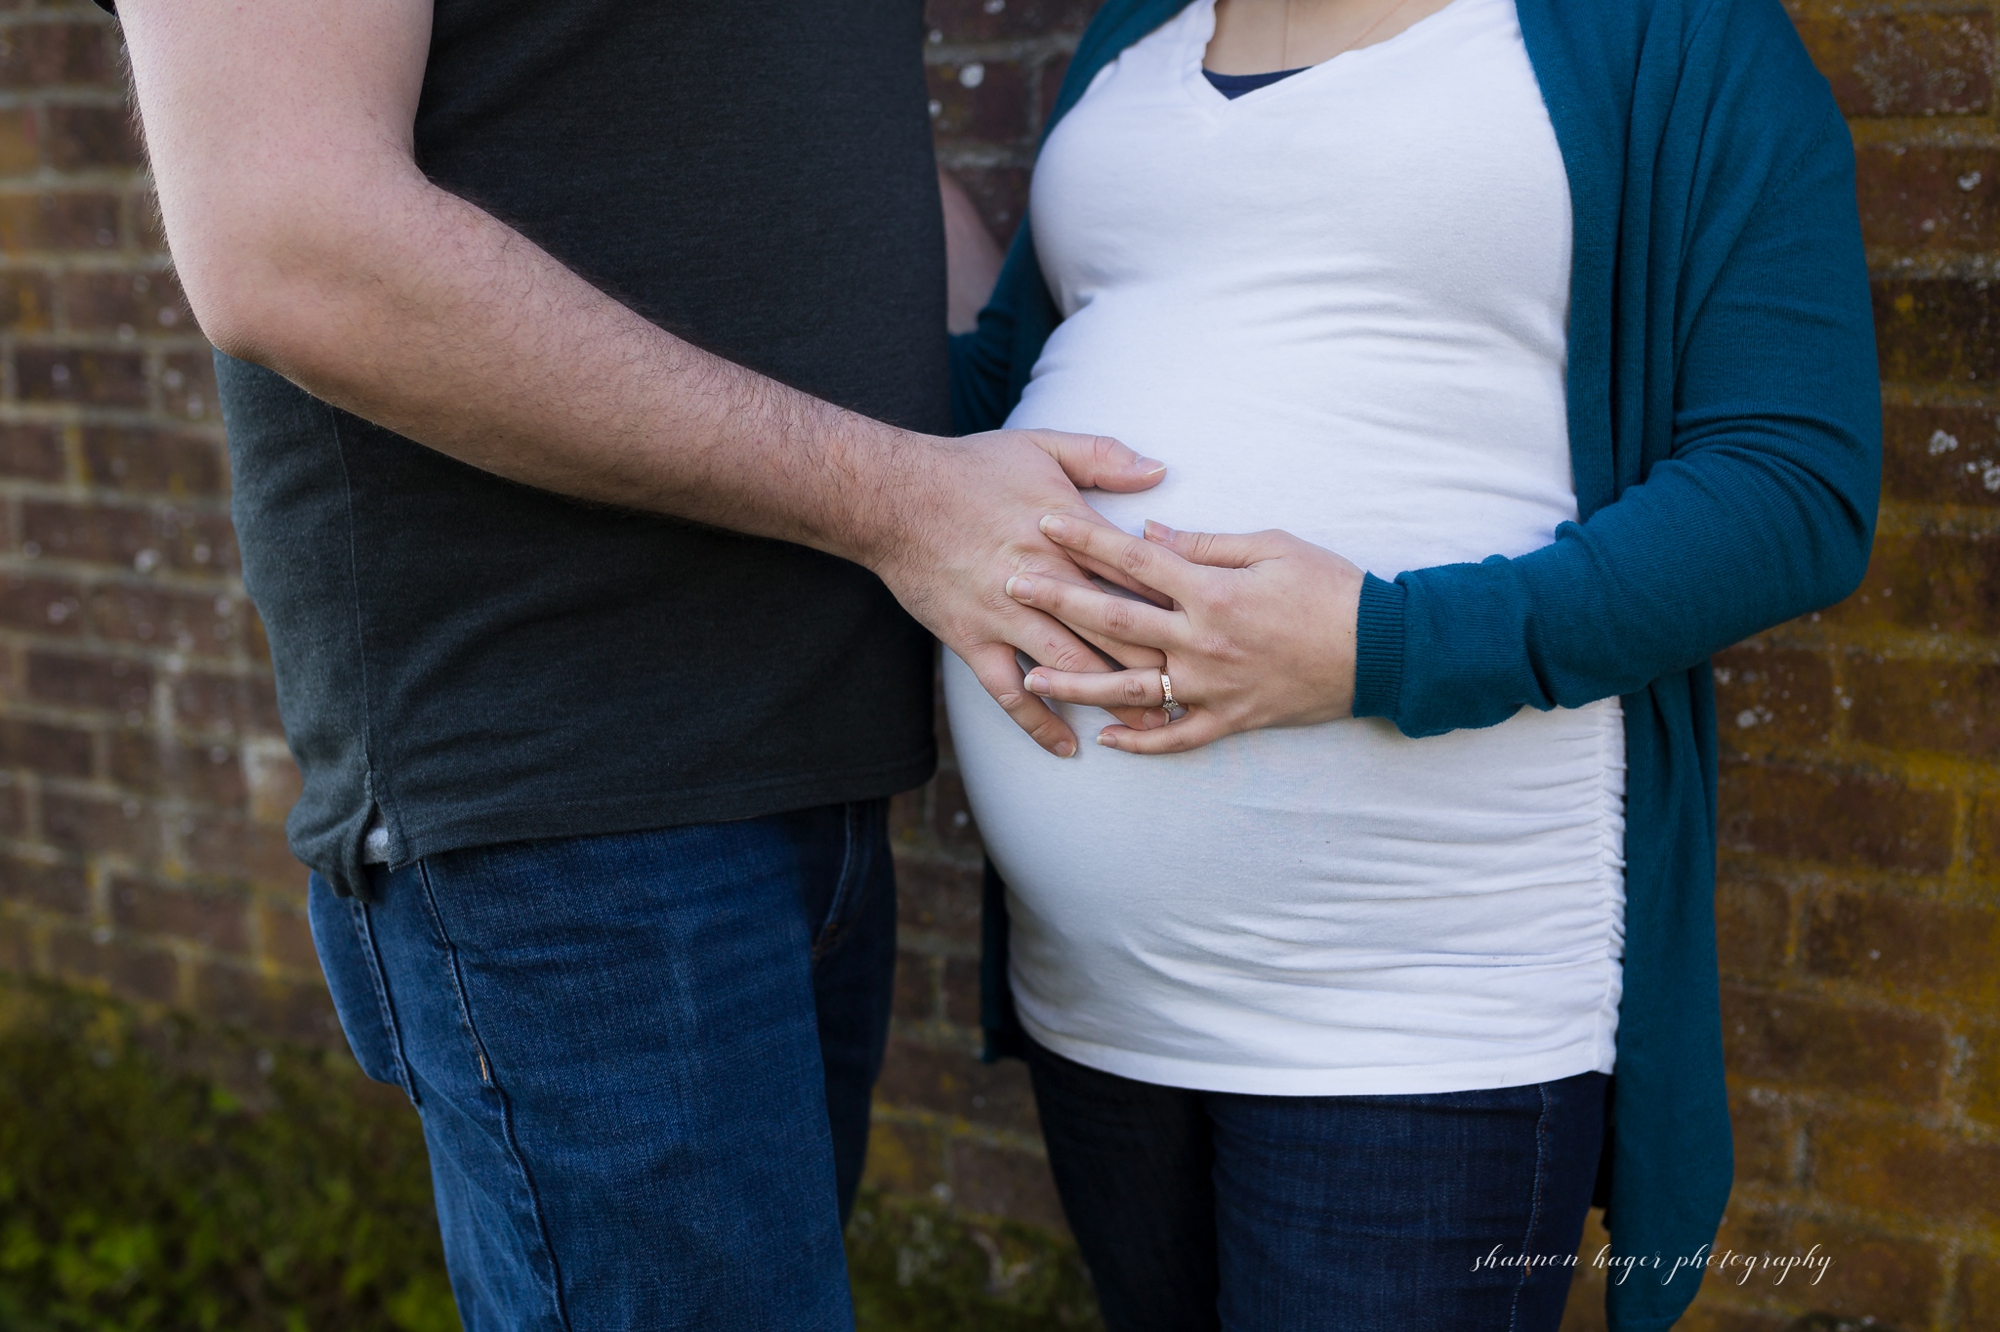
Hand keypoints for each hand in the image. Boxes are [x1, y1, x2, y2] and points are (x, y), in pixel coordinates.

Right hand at [865, 430, 1169, 756]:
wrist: (892, 496)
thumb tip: (1159, 470)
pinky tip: (1066, 745)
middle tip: (1201, 688)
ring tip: (1152, 724)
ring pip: (1071, 668)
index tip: (1215, 624)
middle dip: (1160, 662)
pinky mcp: (972, 641)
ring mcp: (1006, 617)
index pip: (1137, 576)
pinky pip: (1010, 693)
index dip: (1178, 603)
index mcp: (1069, 537)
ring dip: (1113, 698)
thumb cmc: (970, 468)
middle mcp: (1044, 583)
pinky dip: (1040, 722)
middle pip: (1115, 631)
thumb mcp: (1043, 446)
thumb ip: (1104, 458)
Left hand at [1004, 517, 1364, 753]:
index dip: (1084, 539)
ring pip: (1131, 688)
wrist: (1383, 650)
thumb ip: (1206, 545)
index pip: (1133, 559)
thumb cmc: (1331, 587)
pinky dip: (1141, 741)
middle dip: (1057, 601)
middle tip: (1010, 586)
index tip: (1043, 521)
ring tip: (1031, 676)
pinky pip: (1177, 737)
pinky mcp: (1233, 719)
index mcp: (1211, 590)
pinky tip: (1105, 739)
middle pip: (1114, 619)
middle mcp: (1202, 641)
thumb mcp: (1272, 547)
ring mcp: (1214, 686)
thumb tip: (1150, 534)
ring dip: (1078, 683)